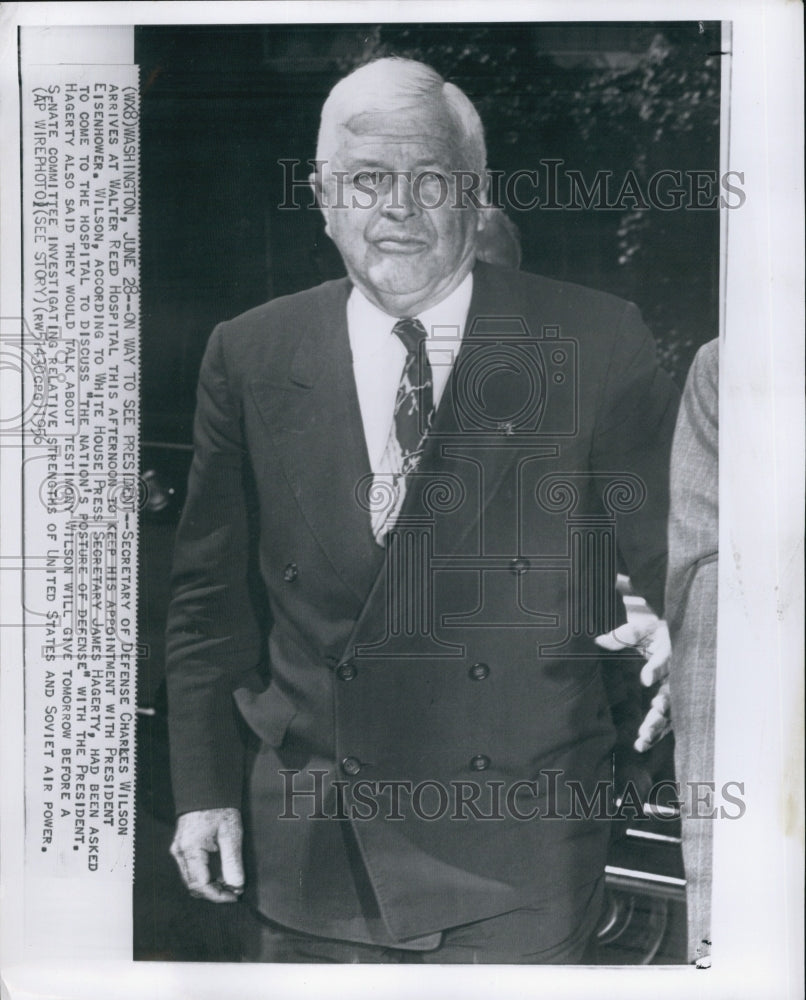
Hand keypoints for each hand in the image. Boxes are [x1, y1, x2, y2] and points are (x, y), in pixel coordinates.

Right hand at [170, 807, 243, 902]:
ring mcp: (178, 850)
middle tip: (234, 891)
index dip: (219, 896)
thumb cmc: (219, 808)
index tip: (235, 896)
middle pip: (193, 886)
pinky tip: (219, 874)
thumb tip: (237, 885)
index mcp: (190, 849)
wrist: (206, 789)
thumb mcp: (231, 834)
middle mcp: (179, 852)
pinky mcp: (181, 847)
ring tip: (229, 883)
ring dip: (209, 886)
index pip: (201, 885)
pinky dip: (204, 877)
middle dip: (214, 893)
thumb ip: (233, 861)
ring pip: (191, 880)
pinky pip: (190, 870)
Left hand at [595, 619, 671, 752]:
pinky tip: (642, 745)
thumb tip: (599, 641)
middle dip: (662, 704)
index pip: (664, 661)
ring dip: (658, 725)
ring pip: (669, 712)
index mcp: (669, 653)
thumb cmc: (653, 633)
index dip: (656, 669)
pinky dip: (655, 735)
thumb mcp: (641, 630)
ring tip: (644, 736)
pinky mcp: (669, 706)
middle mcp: (675, 676)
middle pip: (671, 692)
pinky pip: (665, 723)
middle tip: (653, 712)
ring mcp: (673, 693)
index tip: (645, 679)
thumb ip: (623, 636)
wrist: (670, 638)